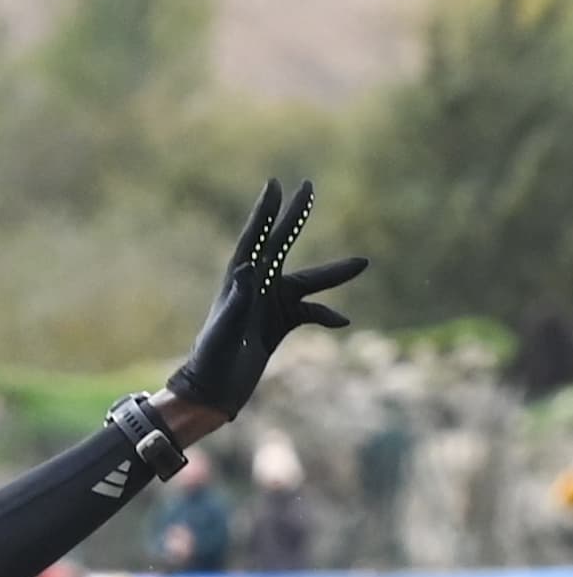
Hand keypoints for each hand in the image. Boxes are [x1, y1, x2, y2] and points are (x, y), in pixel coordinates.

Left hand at [168, 179, 365, 418]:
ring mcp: (269, 305)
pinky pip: (310, 313)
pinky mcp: (278, 326)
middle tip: (308, 186)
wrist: (212, 392)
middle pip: (280, 246)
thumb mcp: (225, 328)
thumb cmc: (212, 360)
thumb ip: (237, 298)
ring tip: (363, 263)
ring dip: (333, 274)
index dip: (265, 211)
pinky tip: (343, 321)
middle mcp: (255, 288)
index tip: (275, 184)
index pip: (254, 238)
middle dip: (294, 218)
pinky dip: (326, 315)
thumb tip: (248, 264)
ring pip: (307, 282)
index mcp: (238, 282)